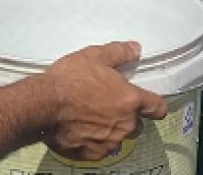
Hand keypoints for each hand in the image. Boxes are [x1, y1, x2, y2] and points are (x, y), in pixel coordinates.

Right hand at [37, 42, 167, 160]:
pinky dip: (95, 140)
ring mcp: (110, 142)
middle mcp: (125, 124)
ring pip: (118, 136)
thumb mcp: (94, 56)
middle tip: (107, 104)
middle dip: (127, 115)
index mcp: (130, 100)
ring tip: (90, 117)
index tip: (148, 103)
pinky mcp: (94, 154)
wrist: (44, 105)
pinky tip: (81, 129)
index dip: (155, 105)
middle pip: (137, 123)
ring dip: (111, 128)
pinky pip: (101, 148)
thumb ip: (119, 53)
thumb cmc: (71, 78)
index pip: (158, 108)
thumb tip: (136, 48)